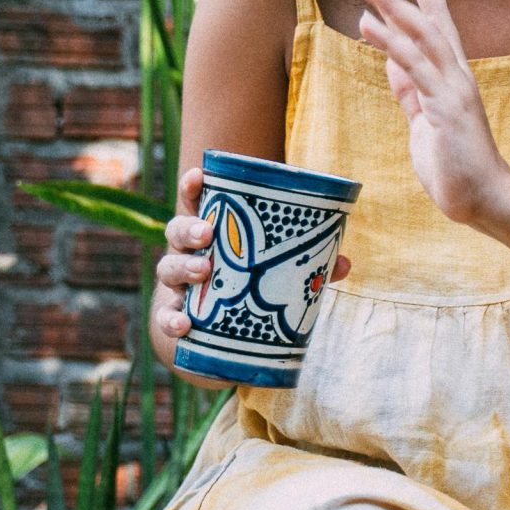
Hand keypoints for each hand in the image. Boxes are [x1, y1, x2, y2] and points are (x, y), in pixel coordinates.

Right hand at [149, 164, 352, 374]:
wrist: (218, 335)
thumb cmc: (248, 284)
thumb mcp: (275, 269)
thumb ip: (307, 263)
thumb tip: (344, 263)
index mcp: (212, 232)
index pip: (196, 203)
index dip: (192, 187)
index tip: (200, 175)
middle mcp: (188, 254)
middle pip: (177, 231)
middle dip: (189, 228)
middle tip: (207, 233)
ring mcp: (177, 285)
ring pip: (168, 268)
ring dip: (183, 267)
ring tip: (204, 271)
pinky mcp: (173, 315)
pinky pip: (165, 316)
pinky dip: (171, 319)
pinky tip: (185, 324)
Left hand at [357, 0, 509, 229]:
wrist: (484, 200)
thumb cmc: (455, 165)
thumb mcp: (424, 122)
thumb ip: (410, 92)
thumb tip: (391, 62)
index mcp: (452, 76)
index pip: (437, 21)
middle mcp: (457, 74)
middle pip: (437, 15)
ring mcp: (453, 89)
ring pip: (424, 37)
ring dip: (396, 8)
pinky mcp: (445, 108)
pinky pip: (414, 69)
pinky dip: (391, 45)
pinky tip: (370, 27)